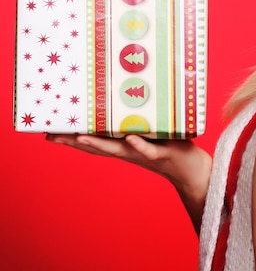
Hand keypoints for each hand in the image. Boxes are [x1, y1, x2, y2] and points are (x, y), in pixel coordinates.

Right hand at [46, 133, 211, 232]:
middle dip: (74, 141)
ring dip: (99, 144)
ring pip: (119, 149)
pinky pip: (151, 149)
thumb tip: (126, 98)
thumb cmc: (171, 148)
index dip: (71, 137)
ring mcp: (146, 153)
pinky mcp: (164, 153)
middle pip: (98, 146)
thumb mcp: (151, 132)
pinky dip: (140, 145)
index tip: (48, 131)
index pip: (95, 141)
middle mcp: (130, 151)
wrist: (193, 171)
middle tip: (51, 135)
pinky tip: (130, 139)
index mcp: (125, 145)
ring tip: (80, 137)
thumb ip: (138, 120)